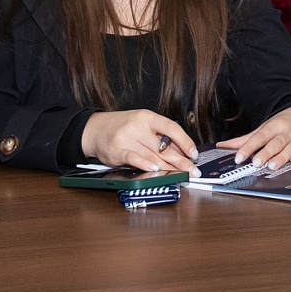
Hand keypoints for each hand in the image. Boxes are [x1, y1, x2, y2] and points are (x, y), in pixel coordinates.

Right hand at [81, 109, 198, 173]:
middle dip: (181, 161)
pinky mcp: (117, 151)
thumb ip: (160, 136)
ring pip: (152, 155)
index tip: (194, 153)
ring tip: (180, 174)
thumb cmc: (124, 127)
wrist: (96, 129)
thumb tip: (182, 152)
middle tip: (193, 171)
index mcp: (148, 117)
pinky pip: (134, 158)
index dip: (185, 141)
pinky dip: (145, 165)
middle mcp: (138, 126)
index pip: (171, 128)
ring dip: (168, 167)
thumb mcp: (143, 124)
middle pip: (164, 146)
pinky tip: (155, 170)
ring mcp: (127, 138)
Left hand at [217, 105, 290, 170]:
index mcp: (273, 127)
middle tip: (256, 163)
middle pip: (275, 143)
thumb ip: (246, 139)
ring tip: (272, 166)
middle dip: (266, 153)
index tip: (238, 157)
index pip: (259, 137)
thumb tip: (222, 146)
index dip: (248, 147)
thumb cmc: (283, 125)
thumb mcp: (265, 128)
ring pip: (290, 148)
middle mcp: (286, 133)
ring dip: (282, 157)